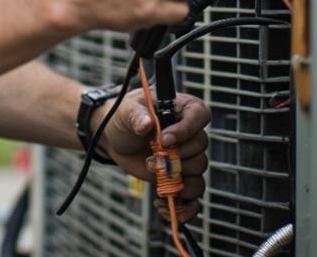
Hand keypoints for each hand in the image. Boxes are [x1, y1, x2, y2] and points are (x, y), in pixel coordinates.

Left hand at [95, 89, 210, 221]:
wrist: (116, 138)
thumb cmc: (124, 117)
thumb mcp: (126, 111)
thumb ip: (136, 115)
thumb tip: (147, 124)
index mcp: (182, 109)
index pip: (200, 115)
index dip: (186, 129)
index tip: (164, 140)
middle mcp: (189, 133)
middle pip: (200, 148)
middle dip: (176, 157)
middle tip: (152, 159)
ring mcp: (186, 157)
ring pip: (198, 172)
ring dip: (177, 179)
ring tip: (154, 177)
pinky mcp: (180, 178)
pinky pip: (193, 196)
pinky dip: (184, 207)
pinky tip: (162, 205)